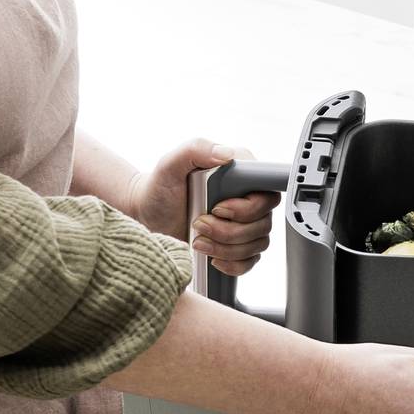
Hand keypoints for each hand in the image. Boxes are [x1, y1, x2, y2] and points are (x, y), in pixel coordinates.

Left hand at [137, 138, 277, 276]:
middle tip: (199, 224)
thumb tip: (226, 154)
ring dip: (226, 248)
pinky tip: (212, 257)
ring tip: (198, 240)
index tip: (217, 209)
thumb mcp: (171, 164)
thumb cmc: (159, 188)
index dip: (248, 208)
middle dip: (229, 231)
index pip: (266, 194)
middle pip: (263, 223)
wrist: (147, 214)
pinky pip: (251, 260)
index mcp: (242, 173)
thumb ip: (196, 149)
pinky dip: (233, 264)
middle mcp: (248, 197)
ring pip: (257, 243)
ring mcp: (245, 222)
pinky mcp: (238, 244)